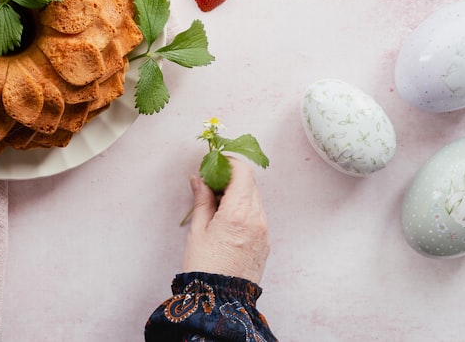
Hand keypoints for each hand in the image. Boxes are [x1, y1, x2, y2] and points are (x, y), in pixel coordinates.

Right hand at [181, 157, 268, 283]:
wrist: (221, 300)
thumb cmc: (204, 266)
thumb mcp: (198, 229)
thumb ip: (202, 200)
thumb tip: (199, 180)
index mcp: (238, 212)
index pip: (242, 173)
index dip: (229, 163)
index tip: (215, 163)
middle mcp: (256, 218)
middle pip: (250, 184)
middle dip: (232, 177)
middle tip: (211, 181)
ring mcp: (264, 231)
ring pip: (255, 199)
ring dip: (239, 192)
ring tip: (217, 201)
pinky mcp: (266, 242)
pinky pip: (257, 215)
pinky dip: (245, 208)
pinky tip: (227, 217)